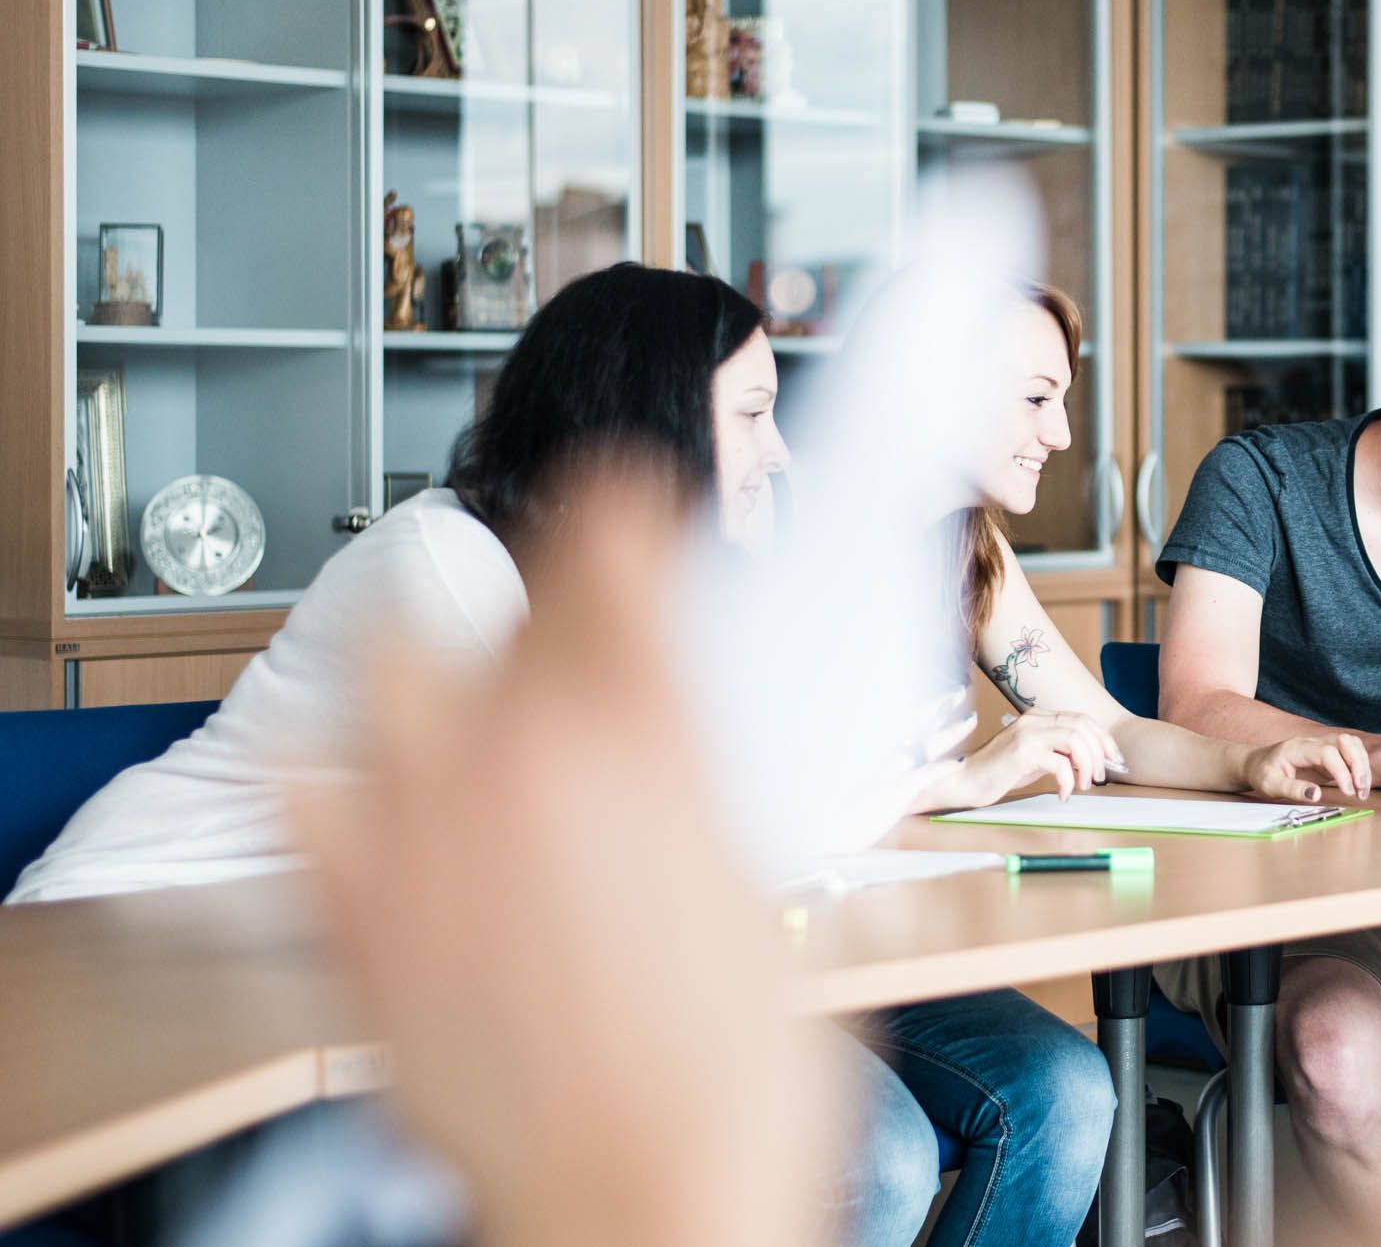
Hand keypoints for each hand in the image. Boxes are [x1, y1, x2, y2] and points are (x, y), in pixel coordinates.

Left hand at [290, 461, 828, 1246]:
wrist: (642, 1200)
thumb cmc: (733, 1079)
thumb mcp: (770, 882)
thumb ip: (710, 777)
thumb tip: (692, 727)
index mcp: (638, 730)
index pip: (607, 536)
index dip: (630, 503)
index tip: (638, 503)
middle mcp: (511, 756)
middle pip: (502, 590)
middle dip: (549, 583)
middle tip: (583, 613)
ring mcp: (416, 832)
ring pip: (391, 674)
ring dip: (440, 663)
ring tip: (477, 689)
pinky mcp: (353, 919)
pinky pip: (309, 798)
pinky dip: (341, 779)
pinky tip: (381, 793)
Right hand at [962, 709, 1126, 804]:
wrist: (965, 781)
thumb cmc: (999, 772)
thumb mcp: (1035, 758)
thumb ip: (1059, 752)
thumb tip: (1090, 760)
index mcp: (1038, 716)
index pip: (1081, 719)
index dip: (1102, 738)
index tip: (1112, 759)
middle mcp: (1034, 719)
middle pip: (1083, 726)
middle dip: (1099, 752)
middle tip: (1099, 776)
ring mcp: (1027, 733)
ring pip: (1076, 739)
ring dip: (1086, 765)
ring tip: (1083, 785)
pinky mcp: (1022, 752)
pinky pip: (1060, 762)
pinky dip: (1068, 781)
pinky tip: (1063, 794)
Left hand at [1240, 732, 1371, 802]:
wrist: (1257, 763)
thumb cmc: (1263, 774)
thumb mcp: (1270, 785)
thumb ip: (1292, 789)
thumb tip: (1316, 795)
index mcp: (1298, 748)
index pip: (1327, 752)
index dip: (1341, 771)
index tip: (1347, 791)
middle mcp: (1313, 742)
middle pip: (1345, 741)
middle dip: (1358, 764)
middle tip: (1361, 790)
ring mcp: (1321, 745)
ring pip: (1351, 744)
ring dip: (1362, 764)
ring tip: (1362, 789)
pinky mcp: (1328, 753)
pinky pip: (1350, 752)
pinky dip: (1359, 765)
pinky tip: (1358, 784)